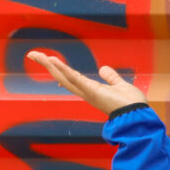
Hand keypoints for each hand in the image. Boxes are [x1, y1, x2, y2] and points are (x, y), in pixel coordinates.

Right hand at [26, 50, 146, 114]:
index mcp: (92, 89)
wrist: (137, 115)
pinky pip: (74, 79)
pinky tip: (52, 60)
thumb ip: (111, 77)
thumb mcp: (120, 86)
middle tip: (32, 54)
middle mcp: (85, 91)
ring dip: (49, 65)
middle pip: (62, 76)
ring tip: (35, 54)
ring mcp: (86, 91)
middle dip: (47, 65)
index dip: (60, 70)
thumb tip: (103, 69)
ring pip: (63, 76)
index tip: (50, 61)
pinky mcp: (90, 91)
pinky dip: (63, 69)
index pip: (72, 78)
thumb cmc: (131, 104)